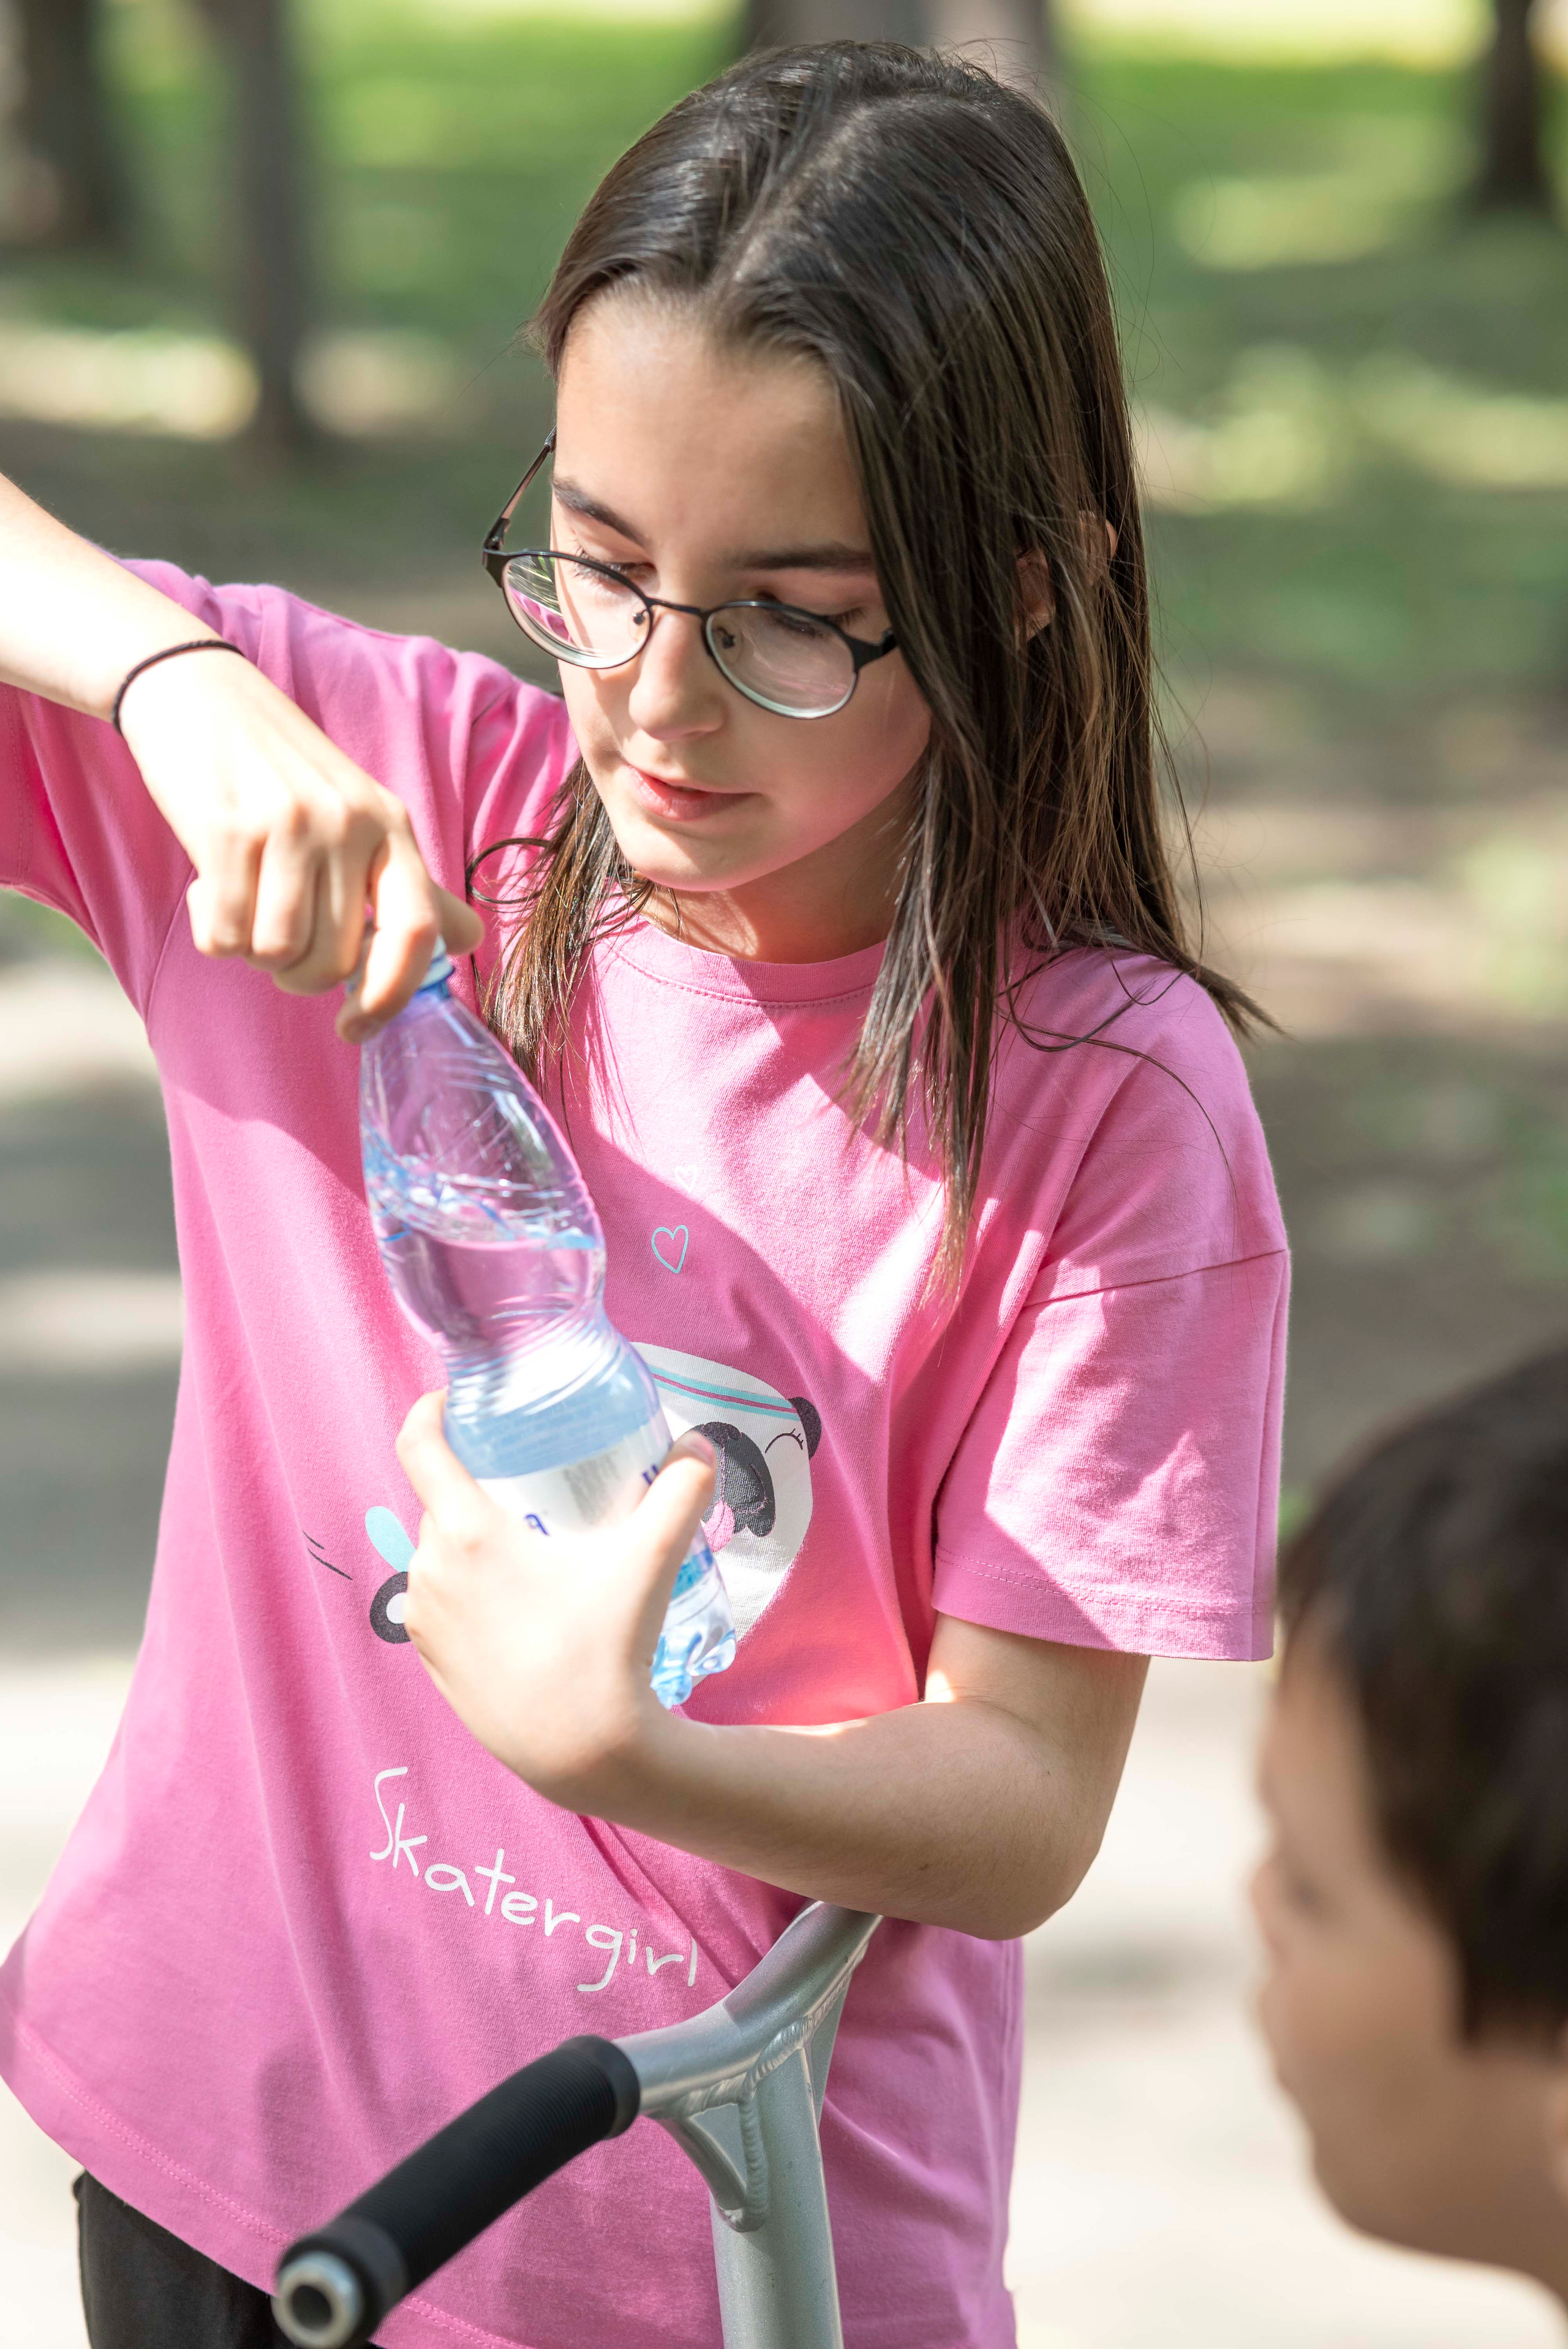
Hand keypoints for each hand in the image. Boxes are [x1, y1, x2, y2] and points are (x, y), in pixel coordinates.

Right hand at [117, 649, 481, 1038]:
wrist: (198, 693)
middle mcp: (350, 823)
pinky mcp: (228, 828)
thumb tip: (470, 942)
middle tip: (274, 933)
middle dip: (296, 972)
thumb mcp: (360, 814)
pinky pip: (224, 934)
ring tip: (242, 900)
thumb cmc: (281, 769)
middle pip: (333, 960)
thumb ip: (410, 884)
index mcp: (392, 826)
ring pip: (277, 953)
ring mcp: (291, 824)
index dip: (391, 996)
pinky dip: (212, 930)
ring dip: (251, 950)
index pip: (419, 932)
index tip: (354, 1027)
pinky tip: (208, 889)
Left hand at [395, 1389, 715, 1806]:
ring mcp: (423, 1619)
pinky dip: (465, 1586)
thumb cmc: (606, 1651)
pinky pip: (437, 1600)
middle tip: (525, 1482)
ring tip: (522, 1543)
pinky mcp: (428, 1660)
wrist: (580, 1753)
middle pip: (438, 1500)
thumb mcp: (648, 1564)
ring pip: (437, 1552)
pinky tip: (511, 1601)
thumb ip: (680, 1495)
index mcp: (466, 1534)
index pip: (419, 1446)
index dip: (433, 1410)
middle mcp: (430, 1569)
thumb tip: (699, 1445)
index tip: (457, 1399)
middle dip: (475, 1483)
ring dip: (468, 1537)